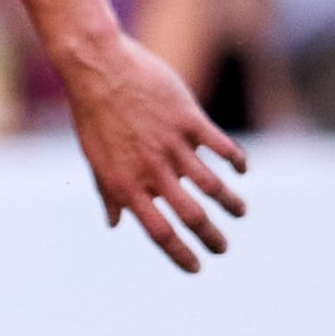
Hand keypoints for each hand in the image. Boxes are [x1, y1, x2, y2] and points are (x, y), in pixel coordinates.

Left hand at [52, 24, 247, 270]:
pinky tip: (241, 169)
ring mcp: (171, 144)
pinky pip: (221, 147)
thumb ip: (109, 192)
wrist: (97, 67)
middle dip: (212, 238)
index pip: (157, 231)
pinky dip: (236, 161)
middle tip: (223, 248)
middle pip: (190, 215)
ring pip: (212, 185)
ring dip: (230, 203)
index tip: (196, 268)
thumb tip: (114, 223)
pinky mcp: (188, 120)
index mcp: (125, 182)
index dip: (179, 254)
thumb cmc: (93, 115)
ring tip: (239, 212)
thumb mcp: (94, 157)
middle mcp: (151, 169)